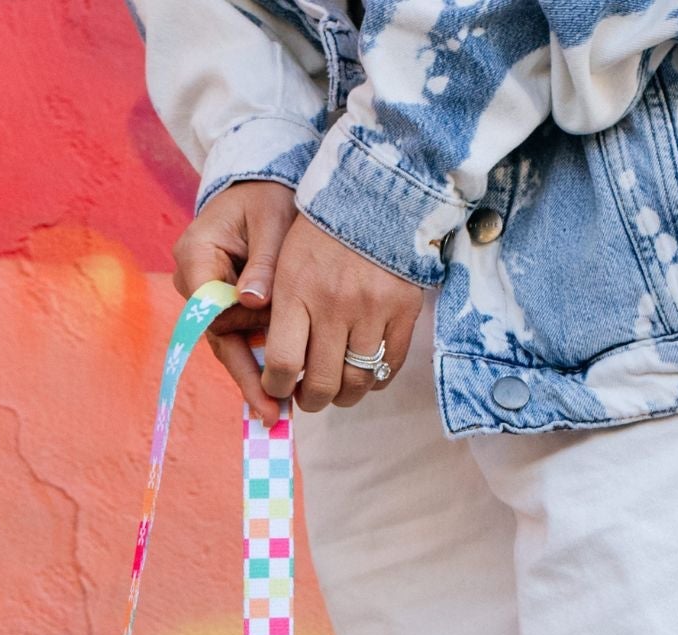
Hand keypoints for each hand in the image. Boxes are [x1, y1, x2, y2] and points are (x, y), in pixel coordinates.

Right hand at [173, 181, 297, 423]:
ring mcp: (206, 300)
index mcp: (196, 254)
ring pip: (229, 345)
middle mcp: (193, 282)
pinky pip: (239, 342)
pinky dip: (258, 365)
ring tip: (278, 412)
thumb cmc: (267, 197)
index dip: (235, 335)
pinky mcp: (223, 310)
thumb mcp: (272, 219)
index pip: (208, 305)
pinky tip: (275, 398)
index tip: (260, 362)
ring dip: (254, 377)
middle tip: (273, 409)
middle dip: (247, 373)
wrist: (261, 189)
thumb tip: (253, 300)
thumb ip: (265, 259)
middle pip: (218, 336)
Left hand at [262, 214, 425, 413]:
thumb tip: (272, 369)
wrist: (376, 192)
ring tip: (335, 388)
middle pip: (321, 384)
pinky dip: (374, 381)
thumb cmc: (320, 231)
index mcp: (297, 292)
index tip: (278, 387)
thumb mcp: (283, 262)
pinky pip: (389, 367)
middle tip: (307, 395)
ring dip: (343, 396)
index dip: (277, 387)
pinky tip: (363, 374)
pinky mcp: (404, 310)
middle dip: (309, 400)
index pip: (283, 364)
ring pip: (357, 382)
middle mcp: (335, 305)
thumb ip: (276, 313)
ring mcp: (373, 310)